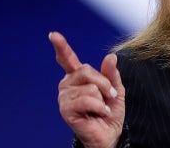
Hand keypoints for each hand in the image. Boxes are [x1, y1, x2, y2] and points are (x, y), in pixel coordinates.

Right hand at [49, 32, 125, 147]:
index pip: (68, 59)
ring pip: (89, 86)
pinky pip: (87, 99)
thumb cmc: (110, 112)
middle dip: (104, 83)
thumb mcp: (116, 89)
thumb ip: (111, 74)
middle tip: (109, 96)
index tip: (53, 35)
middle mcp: (68, 85)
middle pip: (86, 70)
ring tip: (100, 108)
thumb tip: (110, 56)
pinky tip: (98, 113)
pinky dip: (99, 107)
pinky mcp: (66, 110)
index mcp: (78, 77)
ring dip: (102, 98)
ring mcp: (65, 97)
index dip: (61, 47)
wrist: (110, 135)